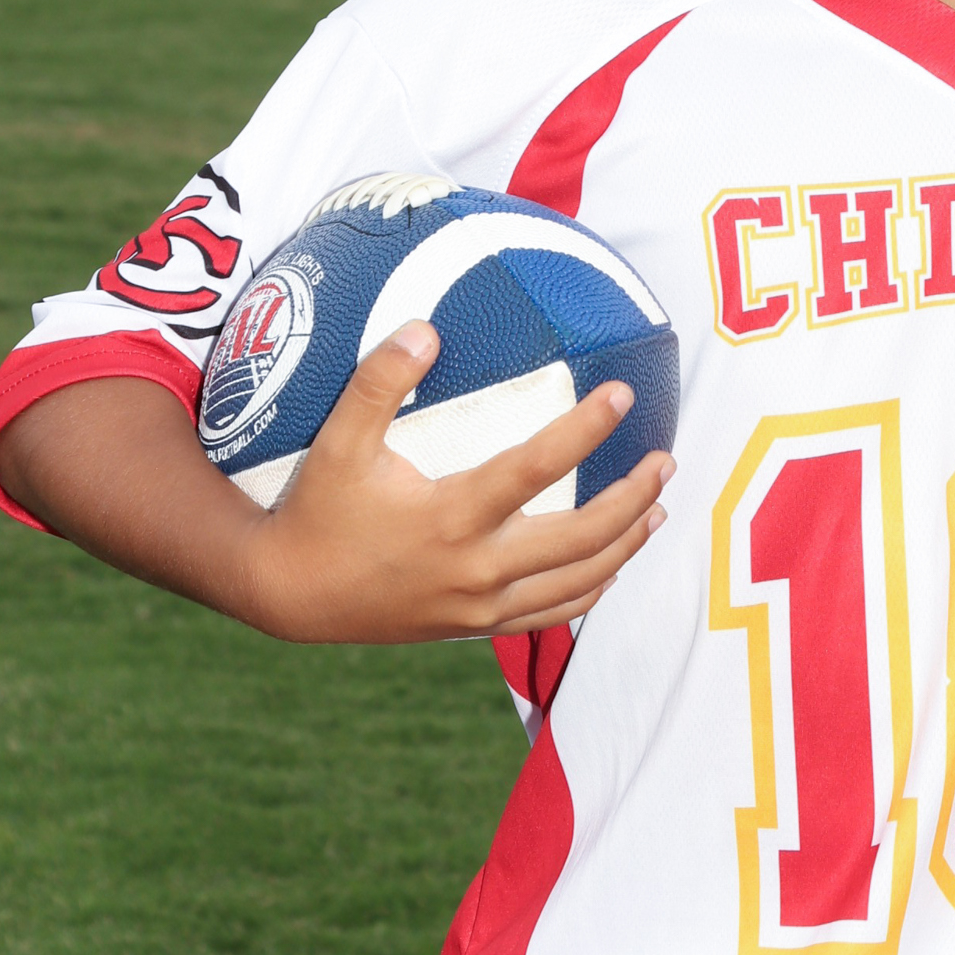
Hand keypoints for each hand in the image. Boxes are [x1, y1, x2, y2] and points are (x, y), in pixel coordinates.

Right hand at [239, 319, 672, 644]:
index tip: (622, 394)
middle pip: (581, 537)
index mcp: (449, 517)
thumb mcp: (337, 441)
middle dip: (632, 498)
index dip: (585, 429)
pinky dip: (591, 590)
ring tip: (658, 510)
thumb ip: (379, 382)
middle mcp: (475, 568)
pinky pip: (551, 615)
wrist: (290, 594)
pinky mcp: (475, 626)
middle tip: (665, 461)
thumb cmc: (317, 510)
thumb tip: (425, 328)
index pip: (536, 467)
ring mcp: (480, 604)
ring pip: (577, 583)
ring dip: (625, 545)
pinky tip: (612, 565)